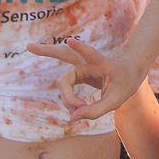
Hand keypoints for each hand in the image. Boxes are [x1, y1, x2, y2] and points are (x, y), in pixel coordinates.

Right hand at [27, 37, 141, 120]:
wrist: (129, 71)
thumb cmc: (125, 83)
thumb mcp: (116, 101)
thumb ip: (95, 111)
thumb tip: (71, 117)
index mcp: (103, 64)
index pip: (91, 54)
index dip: (81, 48)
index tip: (70, 40)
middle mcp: (89, 63)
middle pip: (65, 55)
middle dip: (47, 51)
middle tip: (28, 47)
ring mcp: (81, 68)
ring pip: (64, 79)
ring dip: (66, 97)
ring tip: (79, 110)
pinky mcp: (78, 75)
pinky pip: (67, 88)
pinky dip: (69, 100)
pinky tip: (74, 108)